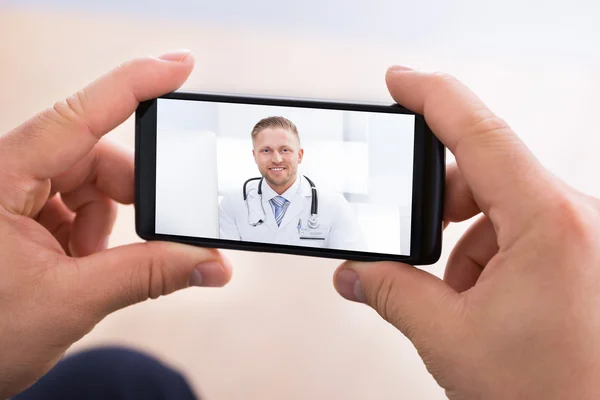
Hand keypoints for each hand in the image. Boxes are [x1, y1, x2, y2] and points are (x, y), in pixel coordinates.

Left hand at [0, 50, 231, 397]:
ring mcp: (17, 196)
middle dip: (132, 198)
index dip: (134, 84)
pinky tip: (81, 267)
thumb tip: (209, 263)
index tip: (180, 65)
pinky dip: (95, 237)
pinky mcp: (25, 216)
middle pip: (96, 158)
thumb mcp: (67, 302)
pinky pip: (80, 208)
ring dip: (110, 226)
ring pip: (92, 187)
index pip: (79, 116)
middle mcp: (7, 175)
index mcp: (0, 177)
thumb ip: (146, 276)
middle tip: (162, 233)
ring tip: (91, 268)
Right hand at [334, 66, 599, 398]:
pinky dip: (487, 258)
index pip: (480, 133)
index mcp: (550, 223)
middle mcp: (576, 220)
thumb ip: (391, 293)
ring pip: (501, 210)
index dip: (432, 97)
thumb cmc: (556, 394)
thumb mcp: (450, 338)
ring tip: (452, 297)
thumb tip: (354, 273)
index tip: (399, 81)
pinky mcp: (579, 258)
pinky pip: (521, 234)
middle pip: (486, 174)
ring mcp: (580, 239)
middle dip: (437, 205)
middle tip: (405, 236)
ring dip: (462, 244)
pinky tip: (477, 303)